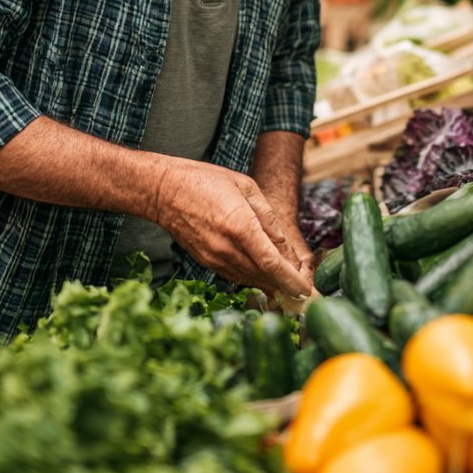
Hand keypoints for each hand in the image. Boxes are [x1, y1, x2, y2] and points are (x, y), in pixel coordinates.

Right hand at [148, 156, 311, 296]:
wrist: (165, 191)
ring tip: (288, 281)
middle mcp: (226, 246)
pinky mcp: (206, 261)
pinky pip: (235, 275)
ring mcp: (214, 257)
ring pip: (249, 278)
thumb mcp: (245, 185)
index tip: (307, 290)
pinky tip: (264, 274)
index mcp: (239, 224)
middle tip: (303, 286)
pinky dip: (252, 277)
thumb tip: (282, 242)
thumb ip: (267, 215)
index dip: (291, 279)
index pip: (270, 262)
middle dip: (285, 284)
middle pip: (263, 275)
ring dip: (270, 282)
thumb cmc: (206, 181)